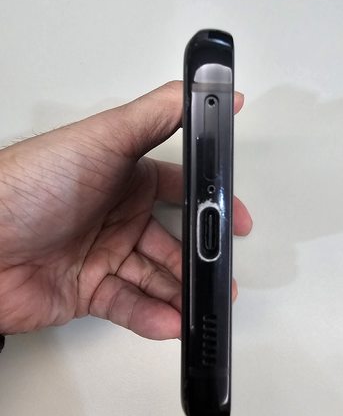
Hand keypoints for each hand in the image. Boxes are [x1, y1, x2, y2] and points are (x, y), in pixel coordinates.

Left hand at [0, 81, 251, 339]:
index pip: (179, 188)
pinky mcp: (87, 291)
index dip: (212, 205)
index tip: (237, 221)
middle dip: (200, 259)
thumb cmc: (34, 183)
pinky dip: (153, 316)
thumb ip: (163, 114)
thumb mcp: (106, 137)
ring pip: (156, 278)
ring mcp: (102, 255)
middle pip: (172, 240)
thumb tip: (219, 93)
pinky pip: (130, 306)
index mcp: (125, 176)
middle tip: (223, 275)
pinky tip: (171, 321)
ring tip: (204, 305)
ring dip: (182, 293)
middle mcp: (116, 214)